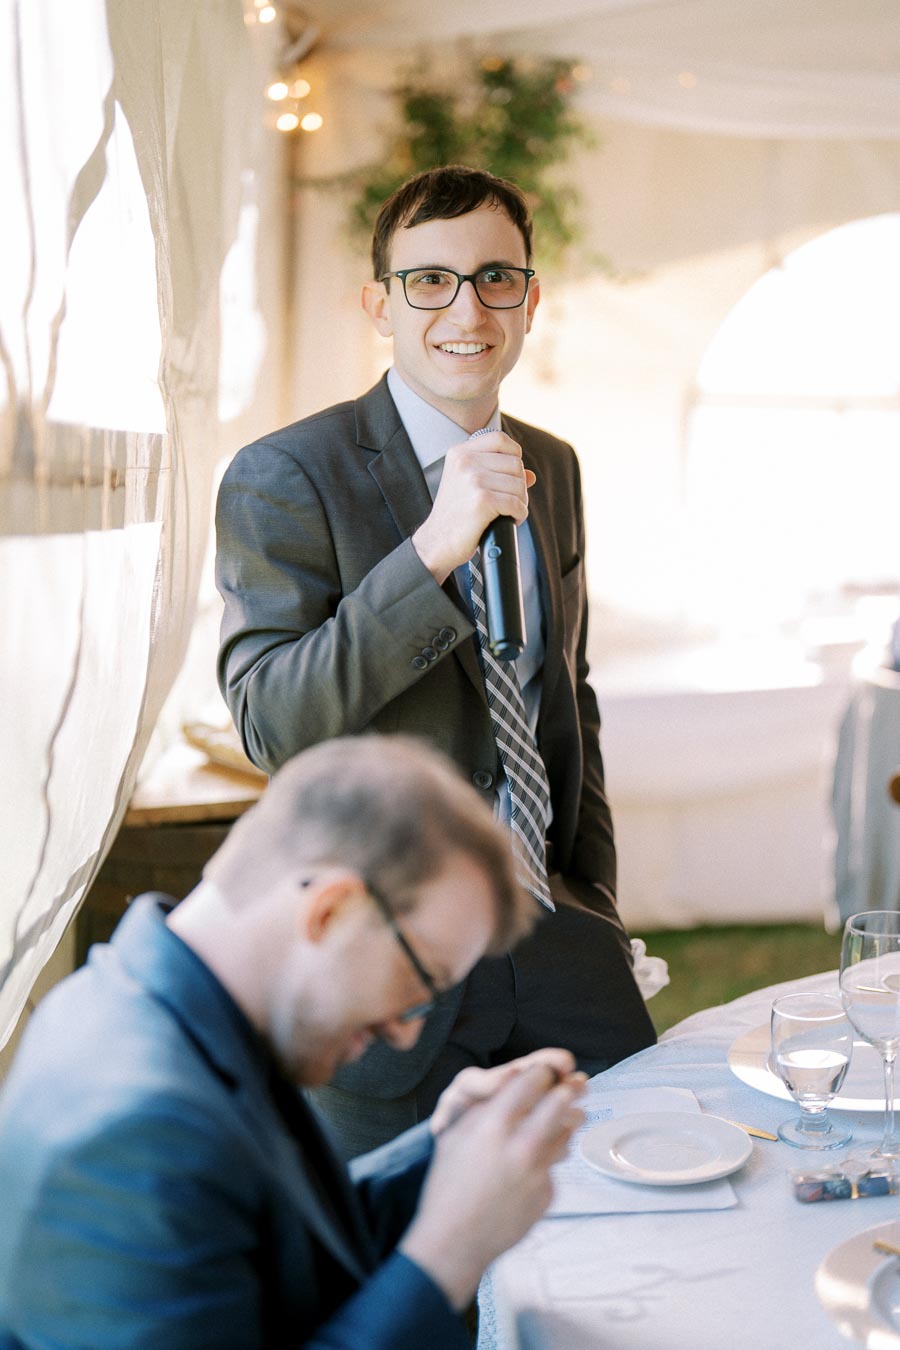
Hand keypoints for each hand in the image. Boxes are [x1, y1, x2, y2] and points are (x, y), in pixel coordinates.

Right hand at [399, 1063, 584, 1309]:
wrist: (455, 1240)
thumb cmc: (449, 1185)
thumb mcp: (455, 1135)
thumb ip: (486, 1106)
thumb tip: (514, 1081)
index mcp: (494, 1122)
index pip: (533, 1079)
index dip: (544, 1070)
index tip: (549, 1069)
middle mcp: (521, 1143)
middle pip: (561, 1100)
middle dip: (570, 1088)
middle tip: (578, 1083)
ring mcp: (538, 1170)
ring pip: (566, 1131)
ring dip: (572, 1119)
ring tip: (577, 1112)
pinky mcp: (547, 1193)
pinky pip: (554, 1165)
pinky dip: (551, 1158)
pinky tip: (541, 1159)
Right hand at [411, 431, 536, 583]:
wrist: (436, 542)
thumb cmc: (455, 515)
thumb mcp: (469, 485)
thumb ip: (497, 474)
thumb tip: (531, 475)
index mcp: (460, 453)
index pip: (500, 439)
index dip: (514, 454)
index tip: (511, 473)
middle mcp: (465, 462)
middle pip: (515, 463)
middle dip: (519, 485)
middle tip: (510, 501)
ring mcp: (473, 480)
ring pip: (519, 484)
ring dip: (520, 502)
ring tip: (508, 512)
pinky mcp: (482, 500)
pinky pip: (516, 503)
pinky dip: (519, 515)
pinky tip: (509, 520)